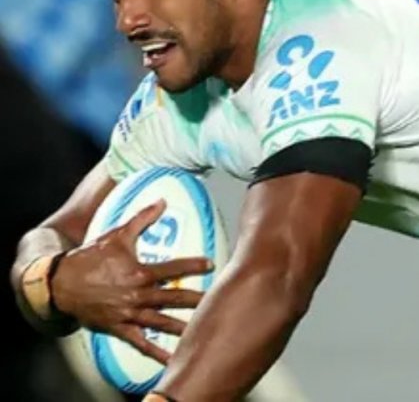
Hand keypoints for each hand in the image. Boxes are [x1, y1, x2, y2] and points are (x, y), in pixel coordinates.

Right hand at [50, 200, 212, 364]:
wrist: (59, 283)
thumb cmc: (90, 257)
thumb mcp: (117, 235)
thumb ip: (142, 219)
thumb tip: (162, 200)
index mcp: (139, 273)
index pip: (173, 269)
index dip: (193, 266)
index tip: (211, 264)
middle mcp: (136, 296)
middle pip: (172, 299)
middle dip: (195, 300)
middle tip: (216, 300)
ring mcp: (127, 314)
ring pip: (160, 322)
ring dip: (181, 327)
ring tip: (201, 331)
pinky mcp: (117, 328)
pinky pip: (139, 343)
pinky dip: (155, 352)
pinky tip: (171, 360)